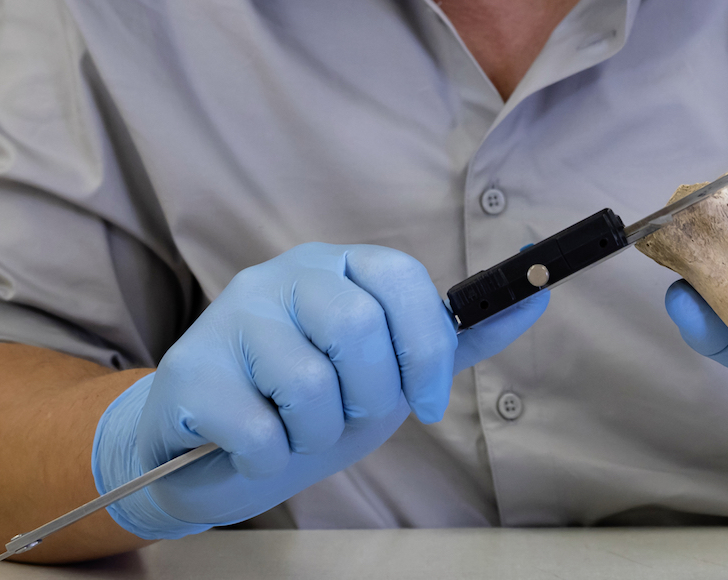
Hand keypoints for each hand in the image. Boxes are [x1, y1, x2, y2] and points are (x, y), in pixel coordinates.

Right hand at [95, 242, 545, 538]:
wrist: (200, 449)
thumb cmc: (301, 405)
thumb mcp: (384, 375)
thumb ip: (451, 341)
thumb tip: (537, 297)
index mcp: (334, 268)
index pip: (399, 273)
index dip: (424, 344)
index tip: (428, 401)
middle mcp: (280, 276)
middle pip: (357, 327)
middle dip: (367, 397)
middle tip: (343, 415)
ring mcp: (231, 316)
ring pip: (310, 384)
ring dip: (314, 435)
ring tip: (291, 430)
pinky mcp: (190, 370)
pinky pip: (260, 430)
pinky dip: (268, 458)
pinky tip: (250, 446)